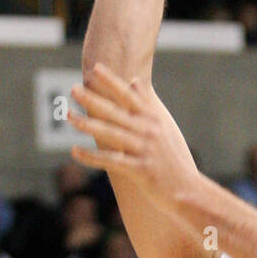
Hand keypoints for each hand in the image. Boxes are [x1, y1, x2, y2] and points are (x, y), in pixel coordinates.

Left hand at [69, 63, 201, 214]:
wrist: (187, 189)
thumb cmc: (171, 158)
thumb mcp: (162, 126)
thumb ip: (146, 103)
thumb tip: (134, 80)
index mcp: (153, 120)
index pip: (130, 96)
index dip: (112, 82)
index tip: (96, 68)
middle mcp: (149, 132)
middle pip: (117, 113)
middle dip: (94, 100)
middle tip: (74, 89)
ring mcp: (145, 150)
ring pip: (112, 134)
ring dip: (88, 125)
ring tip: (68, 116)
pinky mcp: (140, 170)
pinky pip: (111, 161)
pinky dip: (92, 156)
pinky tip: (74, 151)